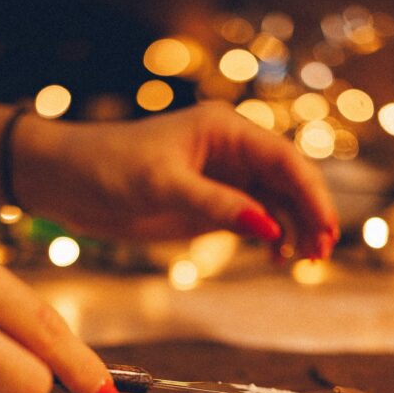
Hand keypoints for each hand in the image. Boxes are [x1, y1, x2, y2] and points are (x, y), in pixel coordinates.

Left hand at [20, 101, 338, 259]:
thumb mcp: (163, 187)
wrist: (66, 181)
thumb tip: (270, 228)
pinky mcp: (210, 204)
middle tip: (320, 254)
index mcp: (225, 130)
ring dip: (295, 229)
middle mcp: (231, 151)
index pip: (285, 159)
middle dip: (310, 215)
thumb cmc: (109, 168)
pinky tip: (276, 257)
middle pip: (289, 181)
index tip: (327, 228)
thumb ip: (218, 206)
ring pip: (277, 202)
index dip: (312, 194)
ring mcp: (223, 179)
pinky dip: (270, 237)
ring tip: (304, 261)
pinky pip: (254, 219)